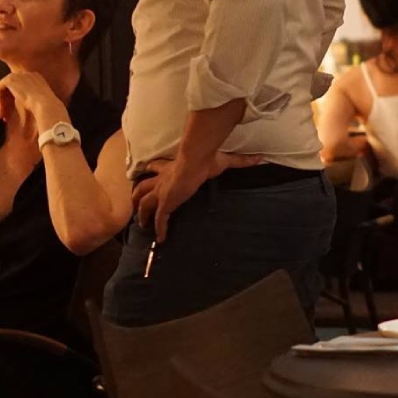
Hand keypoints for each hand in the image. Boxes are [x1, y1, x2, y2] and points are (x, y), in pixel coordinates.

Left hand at [0, 72, 66, 137]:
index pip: (21, 86)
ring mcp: (18, 75)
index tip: (14, 111)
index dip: (16, 99)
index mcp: (36, 78)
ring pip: (5, 88)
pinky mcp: (10, 79)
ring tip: (3, 115)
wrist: (45, 105)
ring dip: (3, 102)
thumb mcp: (39, 101)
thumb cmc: (45, 107)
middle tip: (6, 115)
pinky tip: (2, 108)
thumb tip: (25, 107)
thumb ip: (31, 99)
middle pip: (12, 87)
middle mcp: (26, 74)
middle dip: (8, 102)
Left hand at [130, 150, 261, 242]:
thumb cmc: (205, 159)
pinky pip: (159, 220)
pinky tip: (161, 239)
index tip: (146, 174)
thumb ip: (241, 161)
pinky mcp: (165, 204)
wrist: (195, 161)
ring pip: (143, 203)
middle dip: (137, 195)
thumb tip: (260, 158)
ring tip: (142, 225)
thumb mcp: (224, 160)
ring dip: (141, 214)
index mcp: (170, 168)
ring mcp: (161, 193)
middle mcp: (161, 180)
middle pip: (142, 187)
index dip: (150, 172)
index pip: (155, 168)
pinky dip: (159, 229)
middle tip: (136, 203)